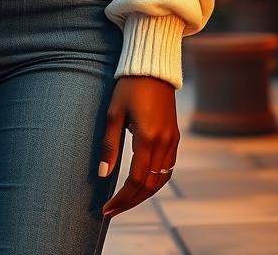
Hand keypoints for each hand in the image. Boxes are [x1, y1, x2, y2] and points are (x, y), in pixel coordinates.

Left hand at [98, 76, 179, 217]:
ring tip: (124, 200)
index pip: (135, 181)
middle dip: (131, 201)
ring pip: (162, 180)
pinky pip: (168, 168)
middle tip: (112, 210)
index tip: (106, 208)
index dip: (121, 198)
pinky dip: (155, 181)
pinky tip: (141, 182)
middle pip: (150, 186)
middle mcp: (164, 143)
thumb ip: (110, 145)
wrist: (153, 67)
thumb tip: (103, 174)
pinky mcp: (175, 136)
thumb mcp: (113, 113)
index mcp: (147, 138)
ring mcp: (173, 140)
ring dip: (144, 194)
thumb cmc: (129, 87)